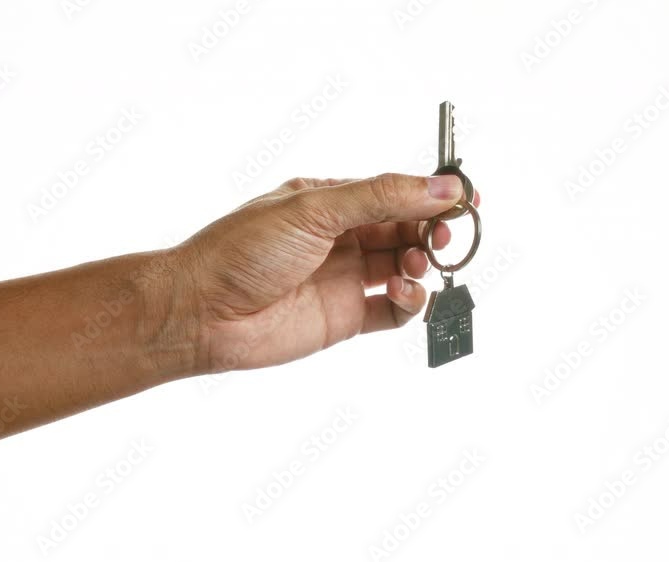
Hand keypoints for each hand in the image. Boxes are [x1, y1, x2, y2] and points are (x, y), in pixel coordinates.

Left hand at [148, 174, 477, 375]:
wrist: (202, 313)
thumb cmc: (242, 251)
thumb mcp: (314, 209)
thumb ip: (381, 197)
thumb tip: (441, 186)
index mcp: (329, 201)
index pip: (394, 192)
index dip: (432, 195)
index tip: (466, 199)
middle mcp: (340, 238)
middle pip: (406, 230)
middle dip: (432, 232)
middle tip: (446, 237)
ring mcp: (344, 279)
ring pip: (404, 269)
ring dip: (422, 266)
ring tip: (417, 266)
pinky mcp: (344, 318)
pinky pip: (393, 311)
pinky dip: (410, 304)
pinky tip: (405, 294)